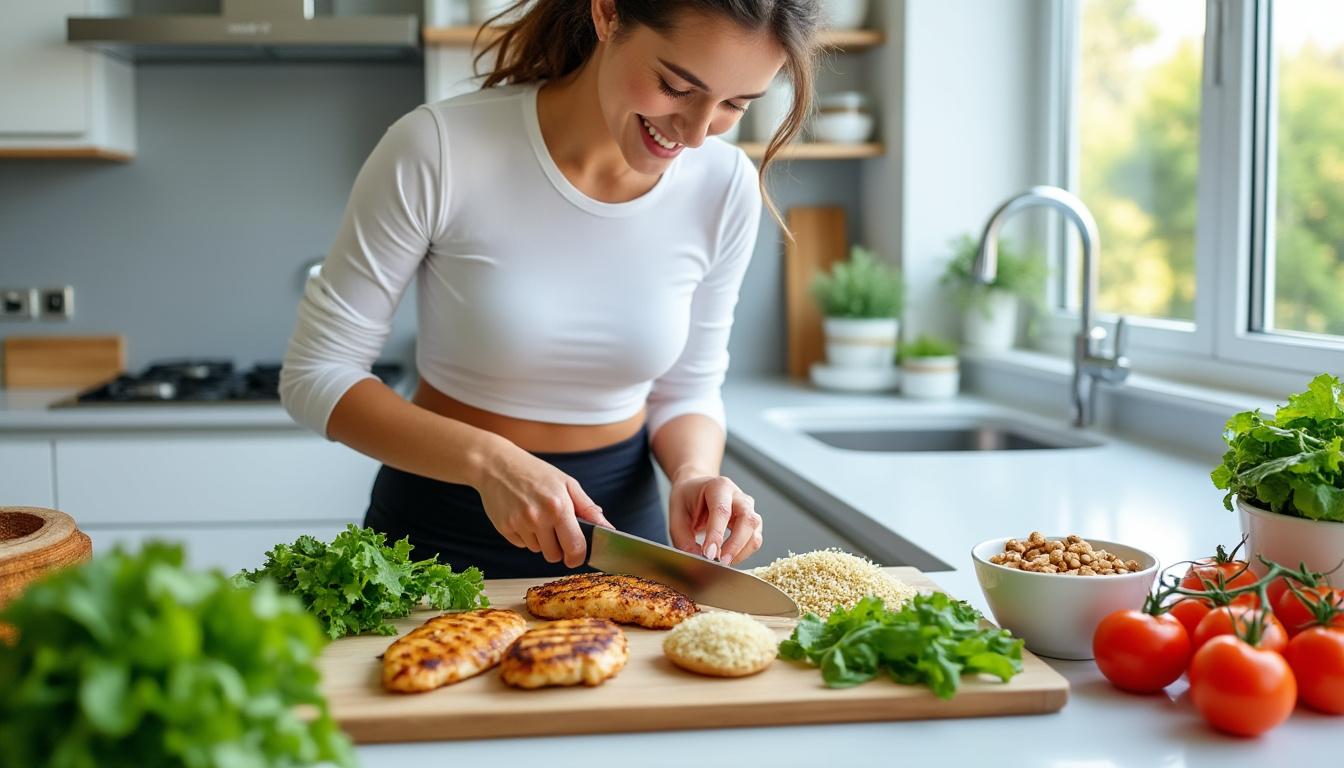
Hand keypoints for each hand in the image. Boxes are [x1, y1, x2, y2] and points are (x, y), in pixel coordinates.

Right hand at [475, 443, 611, 567]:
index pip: (575, 547)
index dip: (578, 557)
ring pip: (537, 550)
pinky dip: (525, 536)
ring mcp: (519, 524)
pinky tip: (522, 516)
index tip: (578, 556)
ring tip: (536, 516)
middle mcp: (538, 518)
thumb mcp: (566, 483)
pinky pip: (521, 544)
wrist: (497, 465)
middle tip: (556, 531)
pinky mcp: (504, 528)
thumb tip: (607, 528)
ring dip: (541, 540)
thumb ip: (587, 508)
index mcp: (559, 507)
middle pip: (554, 555)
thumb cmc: (535, 472)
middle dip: (558, 549)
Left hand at [667, 474, 760, 565]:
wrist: (695, 489)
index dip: (716, 534)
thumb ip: (684, 539)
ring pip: (754, 532)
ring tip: (721, 562)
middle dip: (735, 545)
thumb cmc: (686, 499)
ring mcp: (748, 509)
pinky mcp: (751, 523)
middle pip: (747, 520)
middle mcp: (738, 496)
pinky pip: (753, 540)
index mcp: (718, 486)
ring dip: (740, 552)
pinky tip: (727, 558)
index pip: (722, 511)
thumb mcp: (677, 516)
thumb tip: (697, 560)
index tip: (709, 554)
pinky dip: (742, 553)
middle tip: (719, 562)